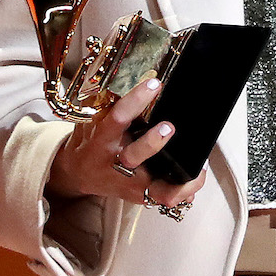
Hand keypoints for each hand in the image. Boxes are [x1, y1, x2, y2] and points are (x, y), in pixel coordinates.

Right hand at [45, 78, 207, 214]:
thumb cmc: (91, 140)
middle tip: (169, 127)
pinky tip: (195, 179)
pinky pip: (165, 197)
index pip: (118, 117)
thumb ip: (111, 103)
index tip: (154, 84)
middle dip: (154, 141)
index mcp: (102, 138)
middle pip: (136, 155)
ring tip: (199, 166)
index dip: (136, 100)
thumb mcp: (93, 119)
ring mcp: (128, 182)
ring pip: (156, 186)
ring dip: (179, 176)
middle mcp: (115, 162)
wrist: (75, 173)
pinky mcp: (138, 195)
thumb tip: (143, 78)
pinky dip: (185, 191)